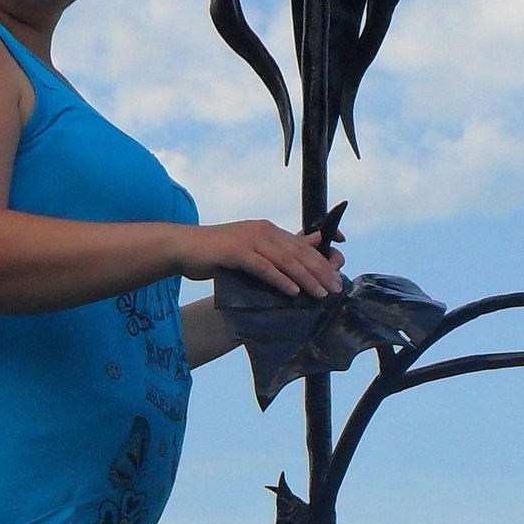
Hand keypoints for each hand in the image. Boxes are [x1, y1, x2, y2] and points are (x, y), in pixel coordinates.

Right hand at [178, 219, 344, 297]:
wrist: (186, 248)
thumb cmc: (218, 252)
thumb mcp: (250, 249)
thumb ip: (274, 251)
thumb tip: (300, 254)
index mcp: (268, 230)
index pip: (302, 245)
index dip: (322, 259)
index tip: (338, 274)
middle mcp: (263, 231)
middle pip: (298, 252)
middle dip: (320, 271)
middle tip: (335, 288)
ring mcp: (250, 240)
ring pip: (285, 260)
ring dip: (306, 277)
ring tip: (320, 293)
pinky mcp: (236, 252)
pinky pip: (264, 267)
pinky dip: (280, 279)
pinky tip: (293, 291)